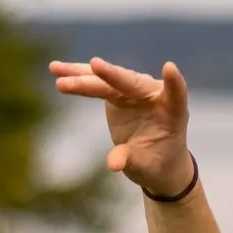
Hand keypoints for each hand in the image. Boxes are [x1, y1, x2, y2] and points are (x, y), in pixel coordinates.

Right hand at [47, 56, 192, 196]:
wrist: (156, 161)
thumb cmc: (157, 164)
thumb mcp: (145, 167)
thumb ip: (130, 160)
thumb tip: (113, 164)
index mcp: (171, 112)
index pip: (175, 94)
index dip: (173, 83)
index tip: (169, 68)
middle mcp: (153, 95)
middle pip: (131, 83)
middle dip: (112, 75)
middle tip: (94, 65)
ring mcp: (133, 91)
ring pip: (108, 80)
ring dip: (83, 75)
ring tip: (58, 71)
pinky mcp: (117, 93)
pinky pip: (95, 83)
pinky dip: (77, 78)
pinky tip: (56, 70)